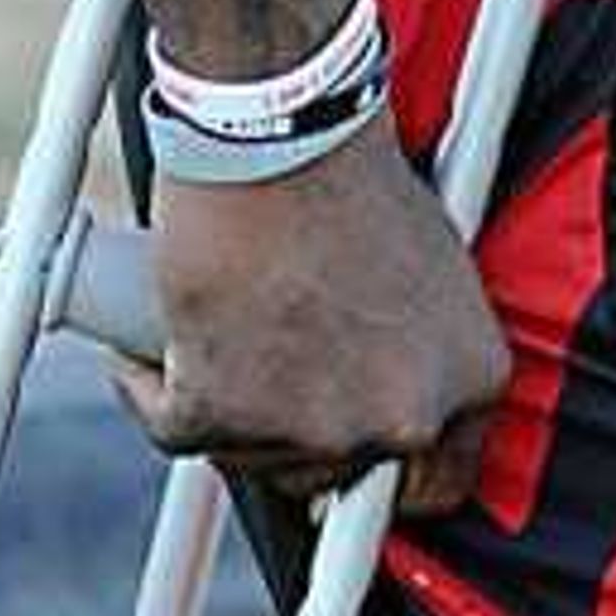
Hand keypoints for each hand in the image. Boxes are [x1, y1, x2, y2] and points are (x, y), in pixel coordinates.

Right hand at [127, 113, 511, 516]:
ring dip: (225, 407)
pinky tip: (148, 352)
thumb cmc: (350, 179)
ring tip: (218, 329)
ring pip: (249, 455)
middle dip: (292, 429)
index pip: (438, 483)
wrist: (275, 132)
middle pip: (329, 473)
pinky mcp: (222, 412)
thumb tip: (379, 396)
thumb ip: (417, 351)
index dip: (381, 467)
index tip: (344, 450)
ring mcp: (311, 426)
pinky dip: (150, 389)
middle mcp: (400, 421)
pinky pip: (171, 427)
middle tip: (264, 361)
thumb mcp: (428, 272)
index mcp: (466, 384)